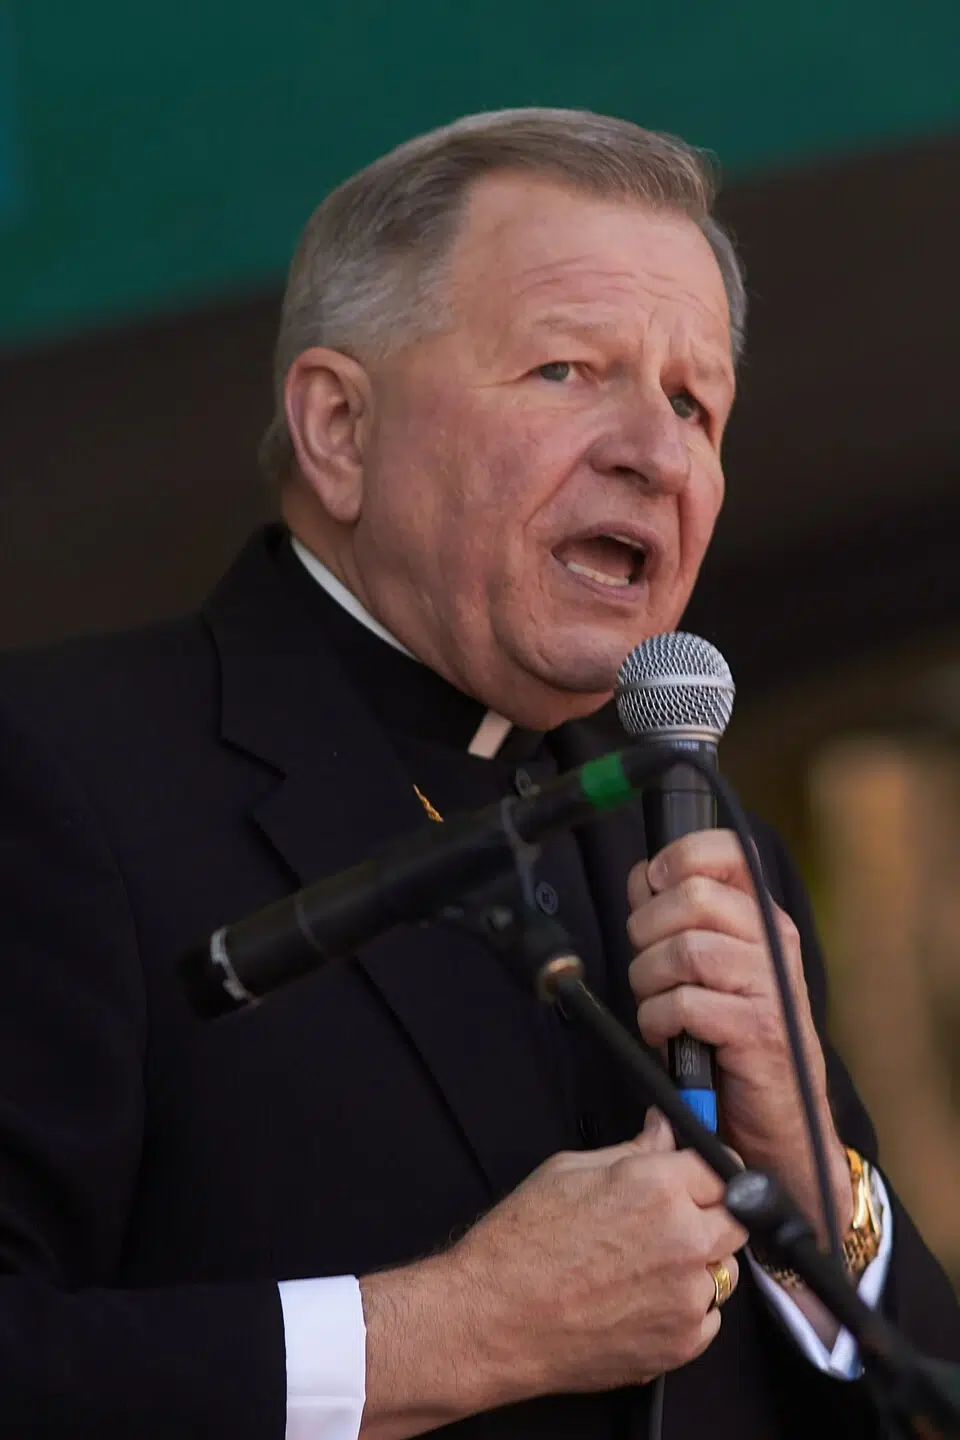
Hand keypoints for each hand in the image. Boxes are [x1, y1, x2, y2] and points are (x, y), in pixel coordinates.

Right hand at [360, 1108, 745, 1436]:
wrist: (493, 1318)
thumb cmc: (520, 1243)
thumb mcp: (570, 1170)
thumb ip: (633, 1151)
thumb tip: (663, 1130)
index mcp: (657, 1188)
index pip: (722, 1168)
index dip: (708, 1169)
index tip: (700, 1175)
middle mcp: (682, 1241)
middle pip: (737, 1220)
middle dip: (713, 1214)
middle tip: (674, 1219)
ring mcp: (686, 1298)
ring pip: (722, 1270)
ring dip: (697, 1263)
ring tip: (643, 1265)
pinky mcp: (681, 1344)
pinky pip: (706, 1317)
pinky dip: (683, 1308)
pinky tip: (639, 1300)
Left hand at [626, 830, 851, 1243]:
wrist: (779, 1121)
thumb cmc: (734, 1040)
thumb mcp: (707, 968)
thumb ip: (676, 919)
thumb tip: (641, 875)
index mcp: (762, 918)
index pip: (727, 851)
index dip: (678, 858)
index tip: (652, 884)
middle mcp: (773, 942)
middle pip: (692, 897)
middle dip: (647, 930)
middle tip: (647, 965)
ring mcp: (770, 985)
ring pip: (684, 950)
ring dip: (649, 980)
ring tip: (655, 1005)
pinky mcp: (757, 1030)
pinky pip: (685, 1004)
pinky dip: (658, 1020)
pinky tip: (664, 1035)